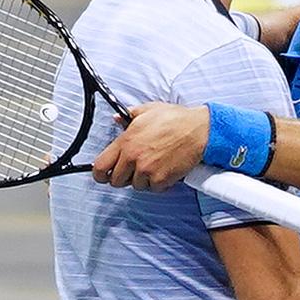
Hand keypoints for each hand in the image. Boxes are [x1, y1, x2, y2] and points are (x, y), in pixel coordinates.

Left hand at [93, 104, 209, 189]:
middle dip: (124, 177)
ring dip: (142, 180)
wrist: (199, 130)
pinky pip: (153, 189)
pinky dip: (158, 183)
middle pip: (116, 181)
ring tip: (153, 166)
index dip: (100, 174)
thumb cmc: (176, 119)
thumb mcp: (148, 110)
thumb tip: (116, 118)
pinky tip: (164, 170)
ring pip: (135, 186)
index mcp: (126, 141)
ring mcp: (147, 170)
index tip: (104, 174)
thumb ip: (129, 115)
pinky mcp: (161, 179)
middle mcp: (133, 157)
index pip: (100, 166)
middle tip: (134, 169)